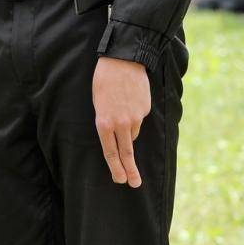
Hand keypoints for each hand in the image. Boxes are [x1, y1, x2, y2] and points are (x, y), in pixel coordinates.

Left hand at [93, 56, 149, 187]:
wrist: (123, 60)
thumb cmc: (104, 80)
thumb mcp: (97, 102)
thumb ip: (106, 122)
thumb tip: (118, 136)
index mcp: (104, 123)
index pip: (110, 152)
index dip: (115, 168)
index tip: (120, 180)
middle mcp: (121, 123)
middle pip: (127, 153)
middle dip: (130, 171)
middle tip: (135, 184)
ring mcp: (136, 118)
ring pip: (133, 133)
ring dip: (128, 130)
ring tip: (121, 108)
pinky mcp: (146, 110)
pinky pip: (139, 118)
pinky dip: (135, 115)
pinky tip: (130, 99)